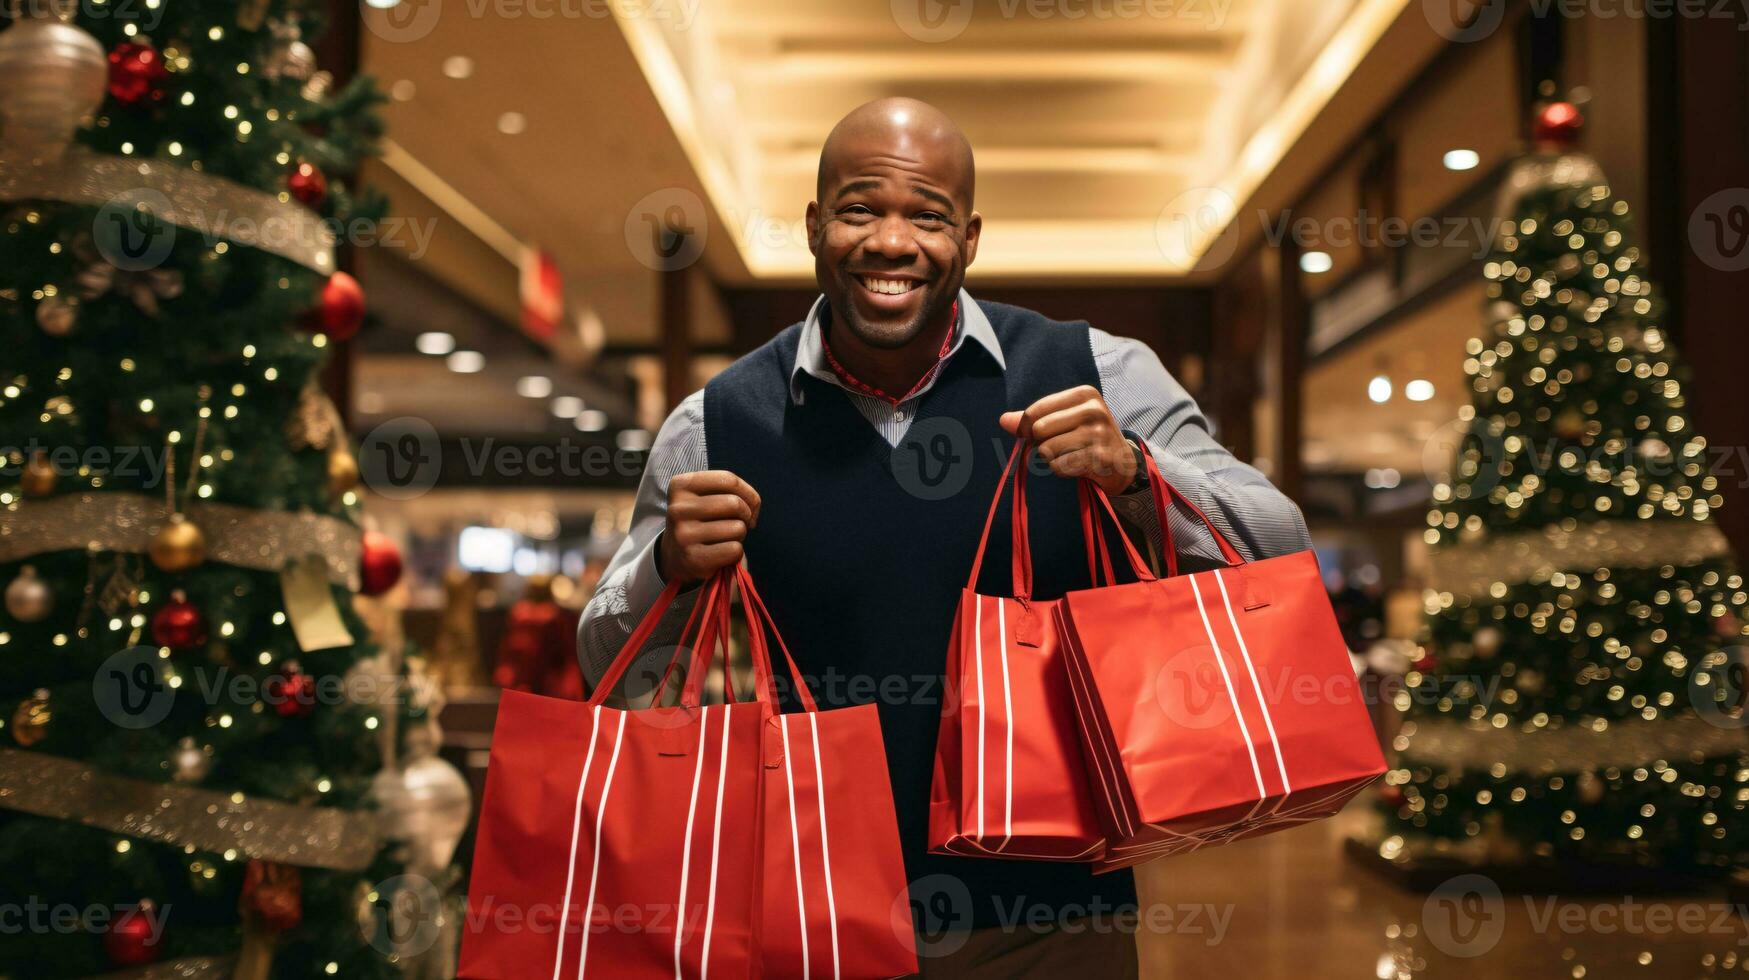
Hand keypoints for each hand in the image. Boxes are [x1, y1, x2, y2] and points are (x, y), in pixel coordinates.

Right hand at [658, 470, 760, 585]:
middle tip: (736, 523)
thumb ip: (730, 490)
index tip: (747, 505)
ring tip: (725, 538)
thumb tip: (753, 505)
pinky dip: (736, 553)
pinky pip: (735, 549)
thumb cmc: (702, 520)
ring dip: (740, 535)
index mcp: (681, 486)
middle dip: (746, 515)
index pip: (728, 479)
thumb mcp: (705, 496)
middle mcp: (678, 509)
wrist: (678, 557)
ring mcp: (684, 535)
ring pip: (737, 528)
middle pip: (735, 503)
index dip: (748, 494)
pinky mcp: (694, 559)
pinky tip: (722, 553)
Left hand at [1000, 385, 1137, 495]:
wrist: (1122, 462)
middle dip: (1041, 443)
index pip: (1036, 410)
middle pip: (1039, 430)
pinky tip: (1077, 466)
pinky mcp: (1100, 458)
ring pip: (1047, 450)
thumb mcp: (1064, 420)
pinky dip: (1062, 470)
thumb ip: (1033, 419)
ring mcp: (1099, 434)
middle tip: (1056, 447)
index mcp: (1084, 394)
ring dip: (1052, 459)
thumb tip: (1003, 420)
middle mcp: (1094, 410)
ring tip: (1069, 455)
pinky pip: (1060, 466)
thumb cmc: (1086, 436)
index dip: (1025, 427)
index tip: (1031, 435)